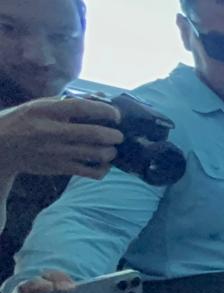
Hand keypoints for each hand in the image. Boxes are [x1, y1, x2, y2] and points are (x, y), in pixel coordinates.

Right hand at [0, 97, 123, 179]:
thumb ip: (74, 100)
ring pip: (96, 154)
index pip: (82, 108)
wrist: (2, 147)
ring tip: (111, 148)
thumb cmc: (26, 121)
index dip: (105, 110)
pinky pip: (91, 172)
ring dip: (111, 152)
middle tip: (118, 135)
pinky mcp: (59, 168)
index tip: (116, 115)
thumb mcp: (42, 105)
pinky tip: (103, 163)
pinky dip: (104, 169)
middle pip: (95, 134)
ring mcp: (56, 152)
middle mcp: (51, 131)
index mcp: (46, 111)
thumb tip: (103, 96)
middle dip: (115, 135)